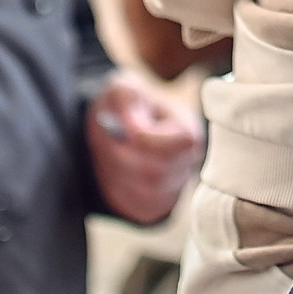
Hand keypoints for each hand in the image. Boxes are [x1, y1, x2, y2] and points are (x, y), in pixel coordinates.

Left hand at [87, 72, 202, 224]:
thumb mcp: (122, 89)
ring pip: (141, 192)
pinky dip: (115, 186)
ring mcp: (173, 187)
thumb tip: (134, 130)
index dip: (145, 139)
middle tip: (105, 140)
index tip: (124, 128)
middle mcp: (187, 163)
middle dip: (121, 157)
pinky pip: (133, 204)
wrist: (117, 128)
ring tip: (109, 152)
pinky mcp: (155, 204)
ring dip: (115, 172)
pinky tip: (113, 169)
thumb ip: (127, 99)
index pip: (177, 145)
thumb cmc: (125, 106)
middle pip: (154, 173)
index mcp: (187, 132)